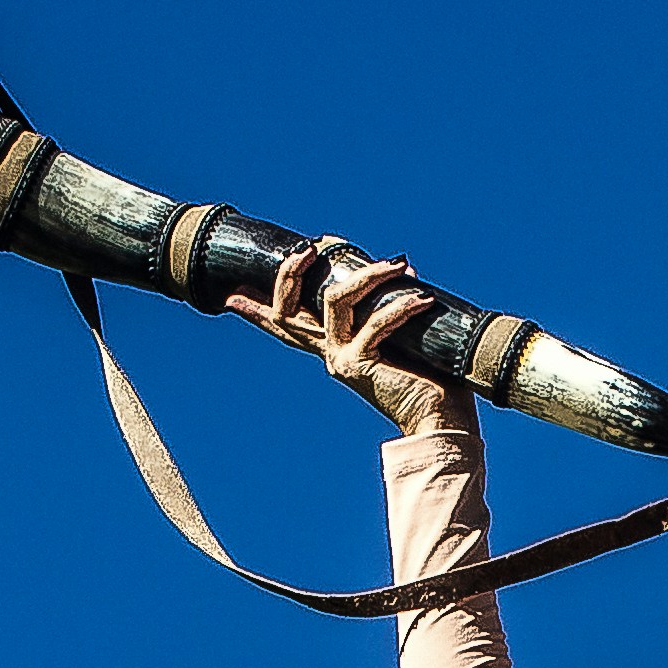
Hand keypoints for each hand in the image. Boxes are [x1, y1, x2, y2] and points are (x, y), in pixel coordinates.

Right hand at [223, 240, 465, 436]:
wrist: (439, 420)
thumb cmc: (429, 376)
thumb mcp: (401, 334)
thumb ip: (388, 305)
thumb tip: (402, 267)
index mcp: (333, 347)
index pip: (287, 326)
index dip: (256, 310)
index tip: (229, 296)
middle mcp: (330, 353)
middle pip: (287, 310)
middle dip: (289, 273)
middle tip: (309, 247)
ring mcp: (341, 359)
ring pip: (335, 299)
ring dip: (368, 275)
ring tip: (398, 265)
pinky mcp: (360, 365)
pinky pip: (376, 323)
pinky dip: (401, 306)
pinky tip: (422, 298)